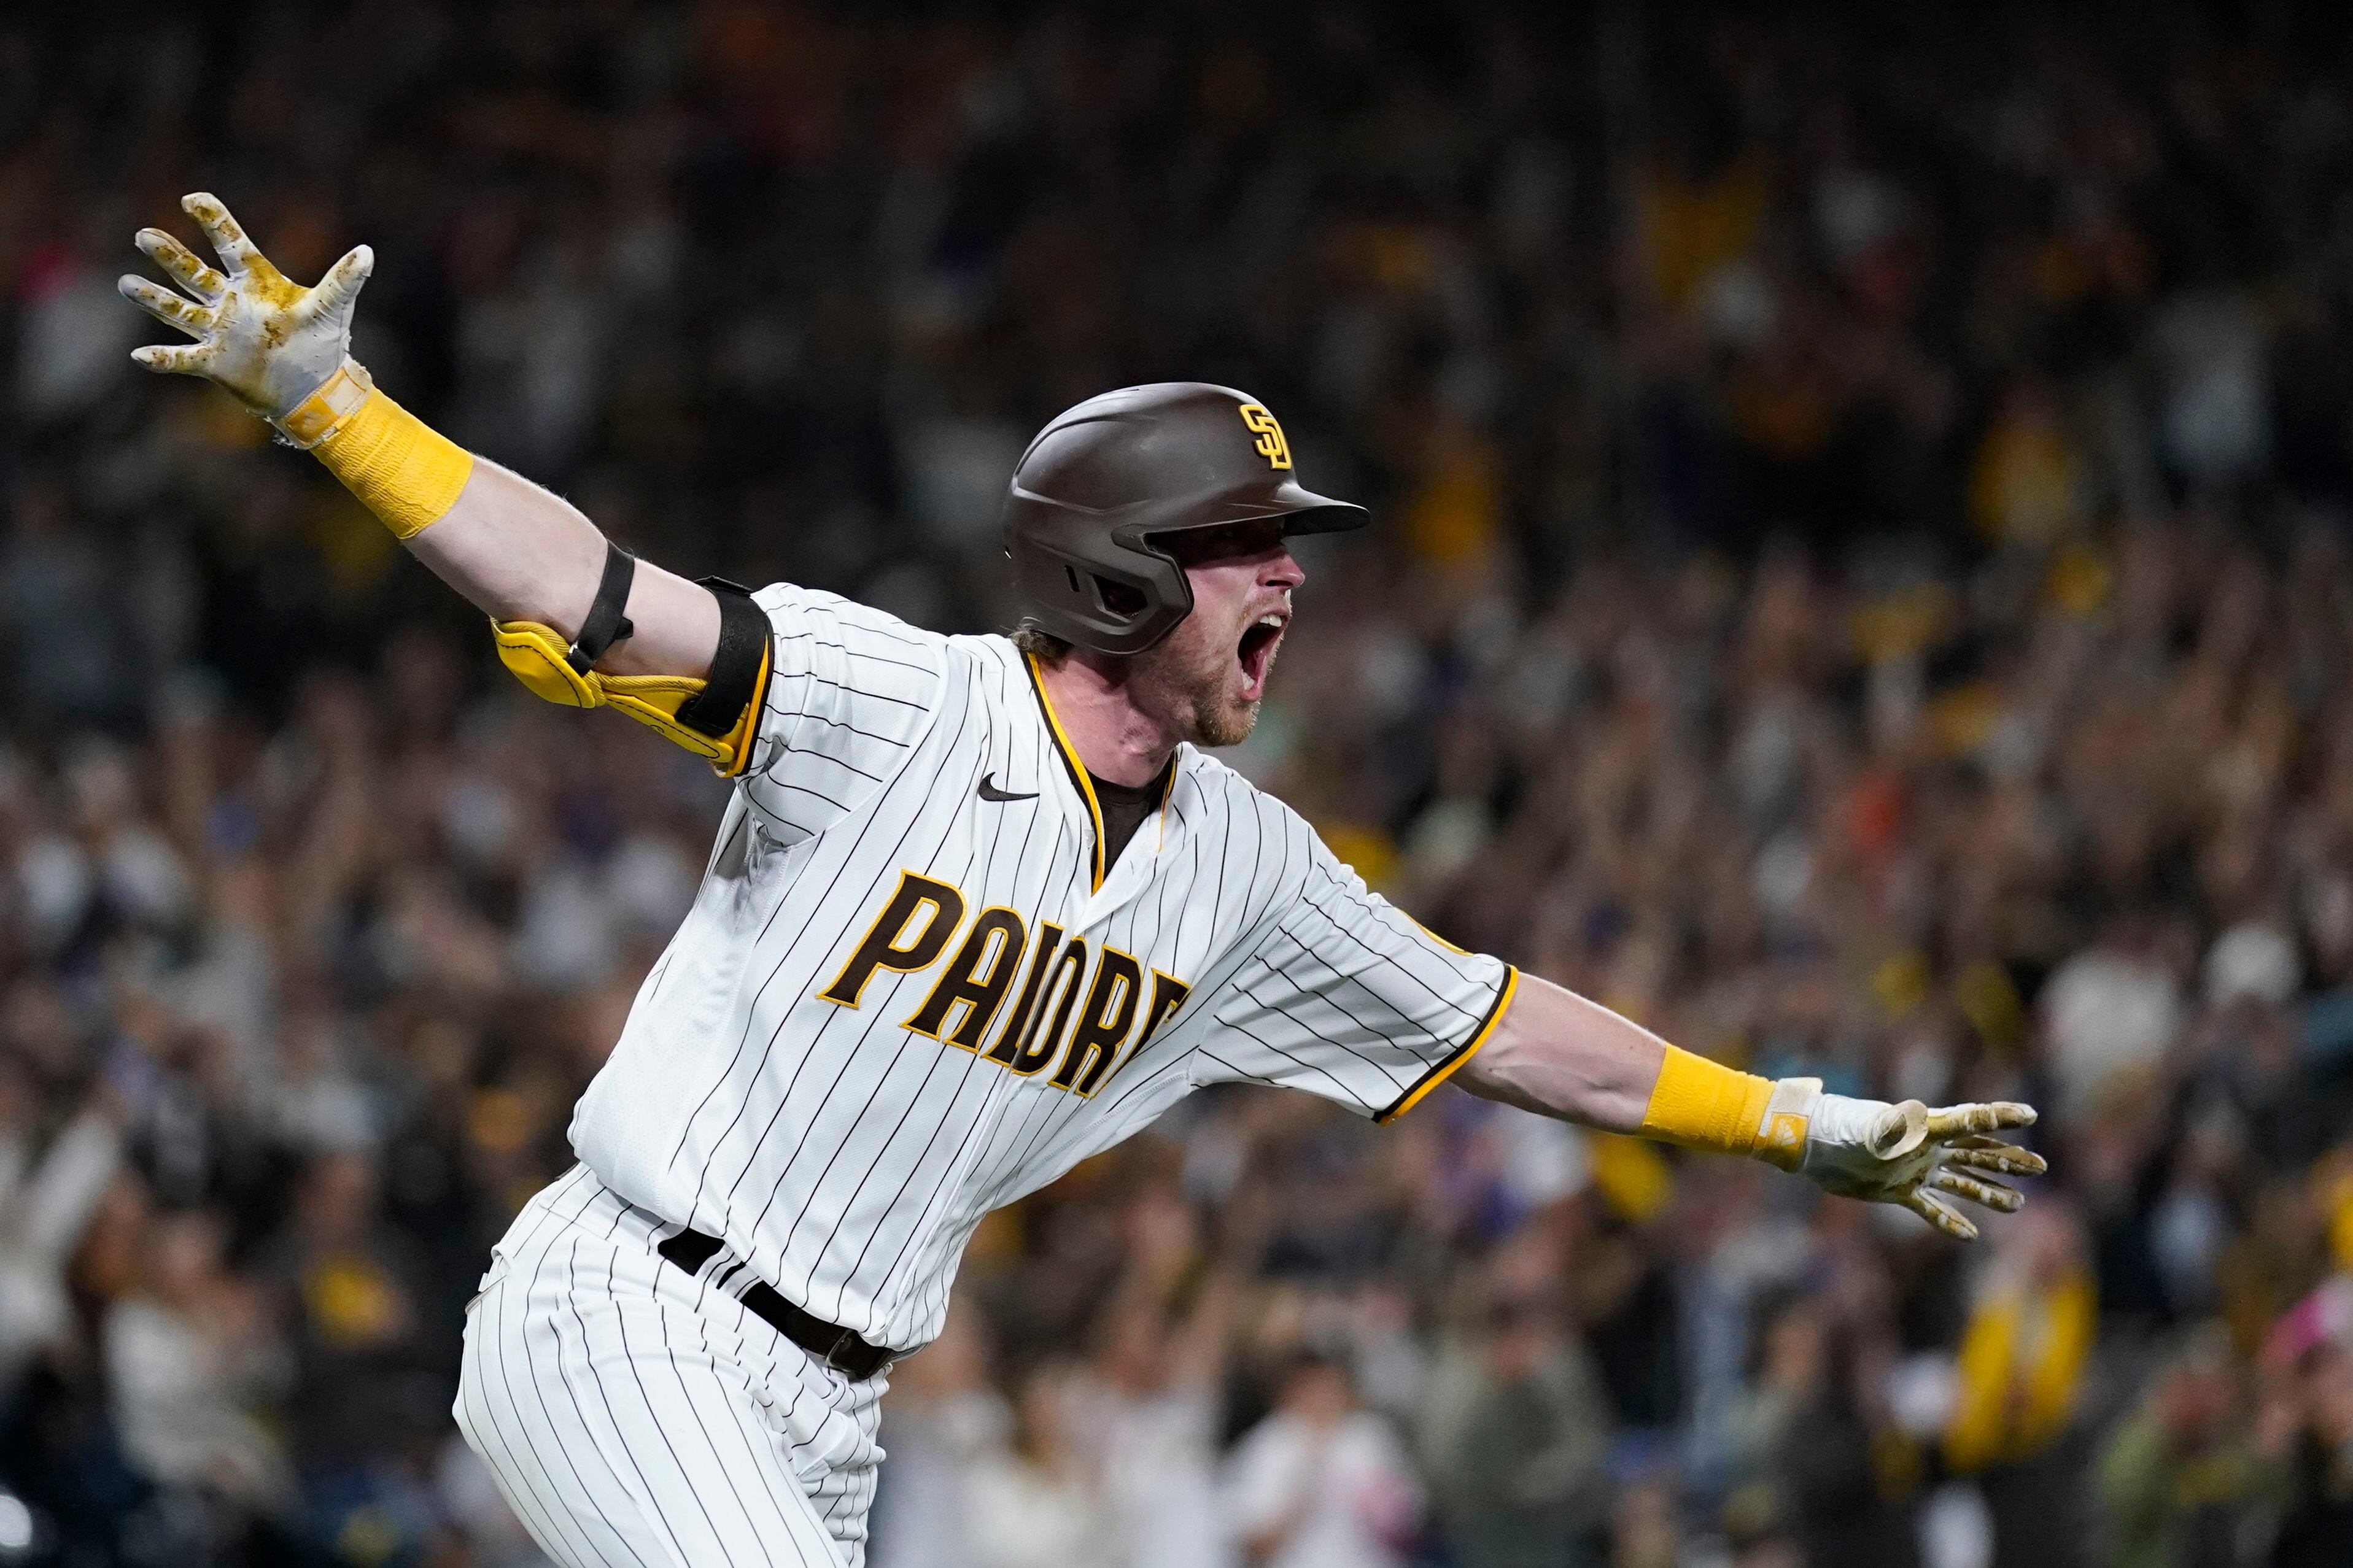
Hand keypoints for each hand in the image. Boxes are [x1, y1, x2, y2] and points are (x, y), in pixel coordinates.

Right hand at [118, 192, 370, 421]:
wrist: (316, 388)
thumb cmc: (322, 343)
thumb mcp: (332, 308)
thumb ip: (344, 280)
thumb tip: (368, 252)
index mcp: (257, 282)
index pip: (231, 244)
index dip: (214, 221)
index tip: (193, 199)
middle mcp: (230, 301)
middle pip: (193, 272)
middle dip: (169, 255)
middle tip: (145, 235)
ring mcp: (218, 330)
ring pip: (178, 310)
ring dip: (153, 298)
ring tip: (126, 284)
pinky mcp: (214, 362)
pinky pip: (182, 359)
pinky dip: (162, 359)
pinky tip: (140, 356)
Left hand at [1780, 1082, 2045, 1239]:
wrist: (1812, 1148)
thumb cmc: (1843, 1131)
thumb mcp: (1878, 1128)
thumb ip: (1905, 1126)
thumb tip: (1924, 1118)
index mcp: (1926, 1129)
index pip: (1972, 1121)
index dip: (2001, 1116)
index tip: (2031, 1113)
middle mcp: (1926, 1149)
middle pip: (1976, 1153)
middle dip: (2008, 1160)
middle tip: (2040, 1166)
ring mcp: (1914, 1170)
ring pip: (1961, 1182)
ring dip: (1988, 1191)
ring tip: (2017, 1203)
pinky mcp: (1897, 1191)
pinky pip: (1930, 1209)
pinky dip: (1949, 1221)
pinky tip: (1970, 1235)